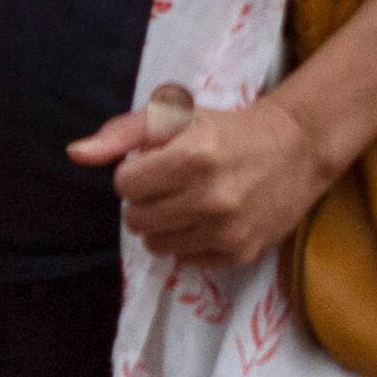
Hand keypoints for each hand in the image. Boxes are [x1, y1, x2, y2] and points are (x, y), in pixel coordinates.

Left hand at [82, 88, 338, 269]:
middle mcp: (211, 197)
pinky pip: (187, 259)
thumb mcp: (178, 116)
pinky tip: (212, 220)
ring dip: (165, 224)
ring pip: (157, 244)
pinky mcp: (242, 252)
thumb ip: (123, 133)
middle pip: (135, 218)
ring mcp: (228, 230)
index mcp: (193, 157)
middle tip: (175, 186)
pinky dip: (192, 242)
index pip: (124, 185)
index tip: (161, 165)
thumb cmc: (230, 129)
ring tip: (191, 204)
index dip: (137, 173)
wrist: (301, 147)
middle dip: (147, 201)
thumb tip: (76, 154)